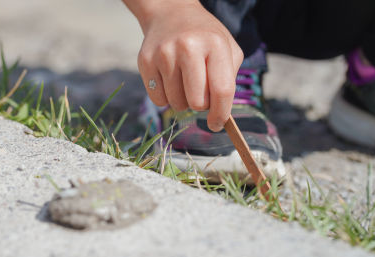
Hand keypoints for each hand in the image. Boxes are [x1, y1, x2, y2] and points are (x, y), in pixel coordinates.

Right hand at [134, 0, 242, 131]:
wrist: (171, 13)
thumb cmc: (204, 37)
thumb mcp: (227, 49)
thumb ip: (229, 80)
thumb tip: (220, 117)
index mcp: (215, 44)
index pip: (222, 90)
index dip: (221, 114)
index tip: (217, 124)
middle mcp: (188, 47)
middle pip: (197, 102)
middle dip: (201, 105)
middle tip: (200, 93)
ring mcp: (164, 54)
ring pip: (176, 104)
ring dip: (183, 101)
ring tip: (184, 82)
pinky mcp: (146, 61)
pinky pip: (158, 100)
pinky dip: (166, 98)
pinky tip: (170, 80)